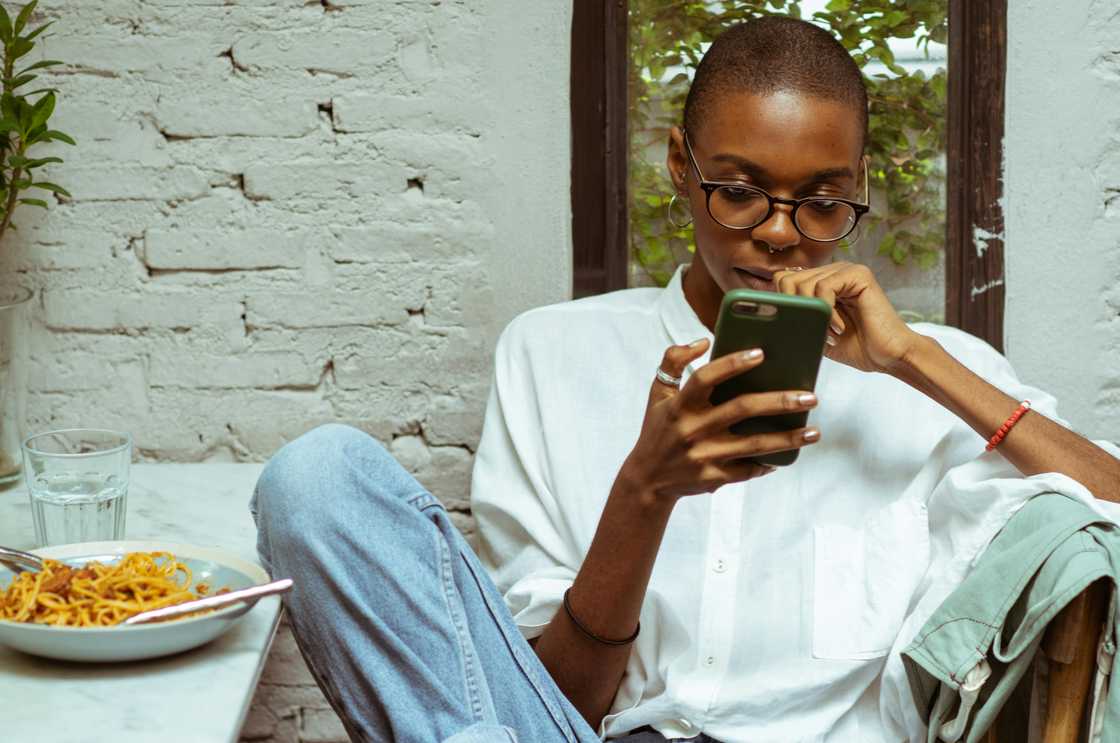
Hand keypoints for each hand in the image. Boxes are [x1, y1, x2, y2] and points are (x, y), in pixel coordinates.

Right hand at [621, 339, 820, 502]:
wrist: (647, 479)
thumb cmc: (658, 429)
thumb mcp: (657, 393)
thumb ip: (673, 361)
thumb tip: (703, 341)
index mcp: (679, 405)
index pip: (705, 378)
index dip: (732, 364)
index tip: (761, 353)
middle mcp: (692, 429)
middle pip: (741, 409)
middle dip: (779, 401)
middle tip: (811, 396)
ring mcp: (704, 456)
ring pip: (754, 445)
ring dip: (788, 438)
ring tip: (814, 431)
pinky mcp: (713, 479)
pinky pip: (747, 470)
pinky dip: (769, 463)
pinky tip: (788, 455)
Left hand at [773, 261, 920, 373]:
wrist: (888, 357)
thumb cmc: (856, 346)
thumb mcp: (815, 333)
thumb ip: (797, 319)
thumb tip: (766, 316)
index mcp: (819, 282)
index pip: (782, 279)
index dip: (781, 302)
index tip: (795, 326)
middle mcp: (831, 271)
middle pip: (787, 279)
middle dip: (796, 310)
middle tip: (815, 331)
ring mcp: (845, 270)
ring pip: (803, 283)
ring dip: (813, 314)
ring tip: (830, 332)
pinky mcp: (859, 275)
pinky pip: (824, 287)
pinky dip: (827, 311)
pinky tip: (839, 327)